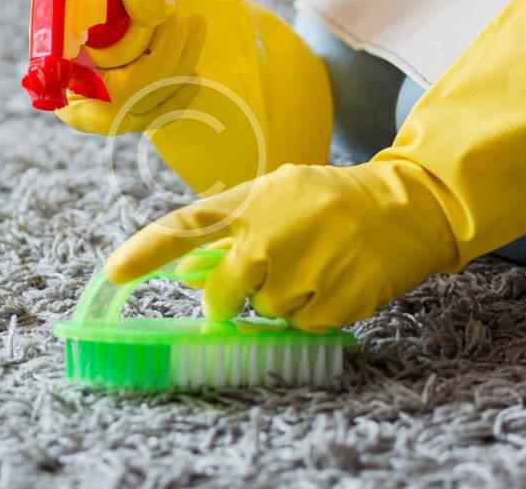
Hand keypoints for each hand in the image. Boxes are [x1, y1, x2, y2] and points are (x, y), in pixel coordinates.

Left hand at [105, 0, 525, 330]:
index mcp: (255, 199)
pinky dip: (312, 314)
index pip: (188, 224)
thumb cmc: (334, 200)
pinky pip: (301, 328)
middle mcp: (273, 232)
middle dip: (232, 297)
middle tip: (265, 275)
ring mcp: (305, 267)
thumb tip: (186, 273)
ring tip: (316, 265)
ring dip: (282, 301)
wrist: (410, 204)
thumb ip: (231, 231)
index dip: (147, 249)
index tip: (114, 273)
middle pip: (223, 291)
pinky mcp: (335, 299)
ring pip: (265, 313)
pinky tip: (335, 280)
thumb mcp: (281, 197)